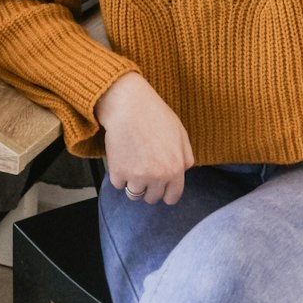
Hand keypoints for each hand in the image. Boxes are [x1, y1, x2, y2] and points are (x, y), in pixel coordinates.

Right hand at [95, 72, 193, 204]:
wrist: (128, 104)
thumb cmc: (154, 115)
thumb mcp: (180, 133)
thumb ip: (185, 157)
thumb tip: (182, 172)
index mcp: (176, 169)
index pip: (172, 197)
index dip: (165, 192)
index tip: (159, 186)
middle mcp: (158, 177)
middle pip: (152, 198)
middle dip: (148, 187)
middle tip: (143, 168)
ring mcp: (137, 177)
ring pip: (134, 195)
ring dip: (132, 183)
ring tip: (131, 161)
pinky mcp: (119, 173)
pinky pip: (118, 185)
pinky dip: (118, 174)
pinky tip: (121, 155)